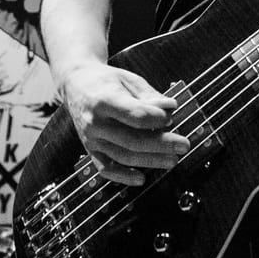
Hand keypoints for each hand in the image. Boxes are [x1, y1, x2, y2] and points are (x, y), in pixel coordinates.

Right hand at [61, 63, 189, 185]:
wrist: (75, 85)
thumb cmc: (106, 81)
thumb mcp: (128, 79)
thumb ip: (149, 95)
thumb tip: (171, 108)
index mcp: (103, 99)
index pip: (135, 115)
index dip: (157, 119)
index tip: (170, 118)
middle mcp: (94, 122)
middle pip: (132, 139)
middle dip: (162, 144)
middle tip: (184, 145)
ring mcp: (90, 139)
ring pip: (122, 156)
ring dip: (150, 161)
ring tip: (173, 160)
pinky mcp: (90, 150)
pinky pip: (105, 168)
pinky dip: (123, 177)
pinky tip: (142, 178)